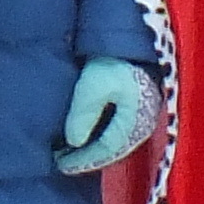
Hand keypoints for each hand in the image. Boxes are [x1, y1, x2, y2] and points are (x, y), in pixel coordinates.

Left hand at [55, 55, 158, 174]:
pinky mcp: (135, 104)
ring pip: (113, 139)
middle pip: (111, 149)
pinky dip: (96, 134)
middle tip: (60, 161)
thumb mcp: (95, 83)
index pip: (107, 151)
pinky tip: (82, 133)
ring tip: (67, 150)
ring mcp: (140, 114)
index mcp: (136, 123)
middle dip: (86, 157)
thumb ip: (84, 113)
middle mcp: (142, 124)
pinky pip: (114, 128)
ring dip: (91, 146)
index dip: (84, 160)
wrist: (130, 38)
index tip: (61, 165)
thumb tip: (73, 141)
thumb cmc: (115, 60)